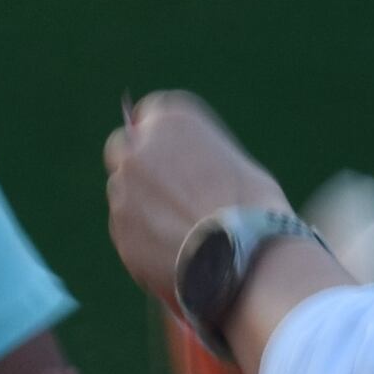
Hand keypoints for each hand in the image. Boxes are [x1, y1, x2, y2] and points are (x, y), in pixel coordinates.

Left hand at [104, 92, 285, 306]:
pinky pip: (126, 230)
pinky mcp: (119, 228)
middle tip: (161, 192)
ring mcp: (123, 189)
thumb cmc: (255, 210)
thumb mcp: (236, 166)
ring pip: (123, 193)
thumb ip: (199, 162)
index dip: (157, 139)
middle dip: (136, 166)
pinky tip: (173, 253)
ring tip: (181, 232)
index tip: (165, 156)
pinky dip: (142, 239)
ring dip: (141, 206)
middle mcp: (139, 147)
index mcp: (172, 119)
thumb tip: (188, 179)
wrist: (244, 258)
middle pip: (123, 149)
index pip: (147, 115)